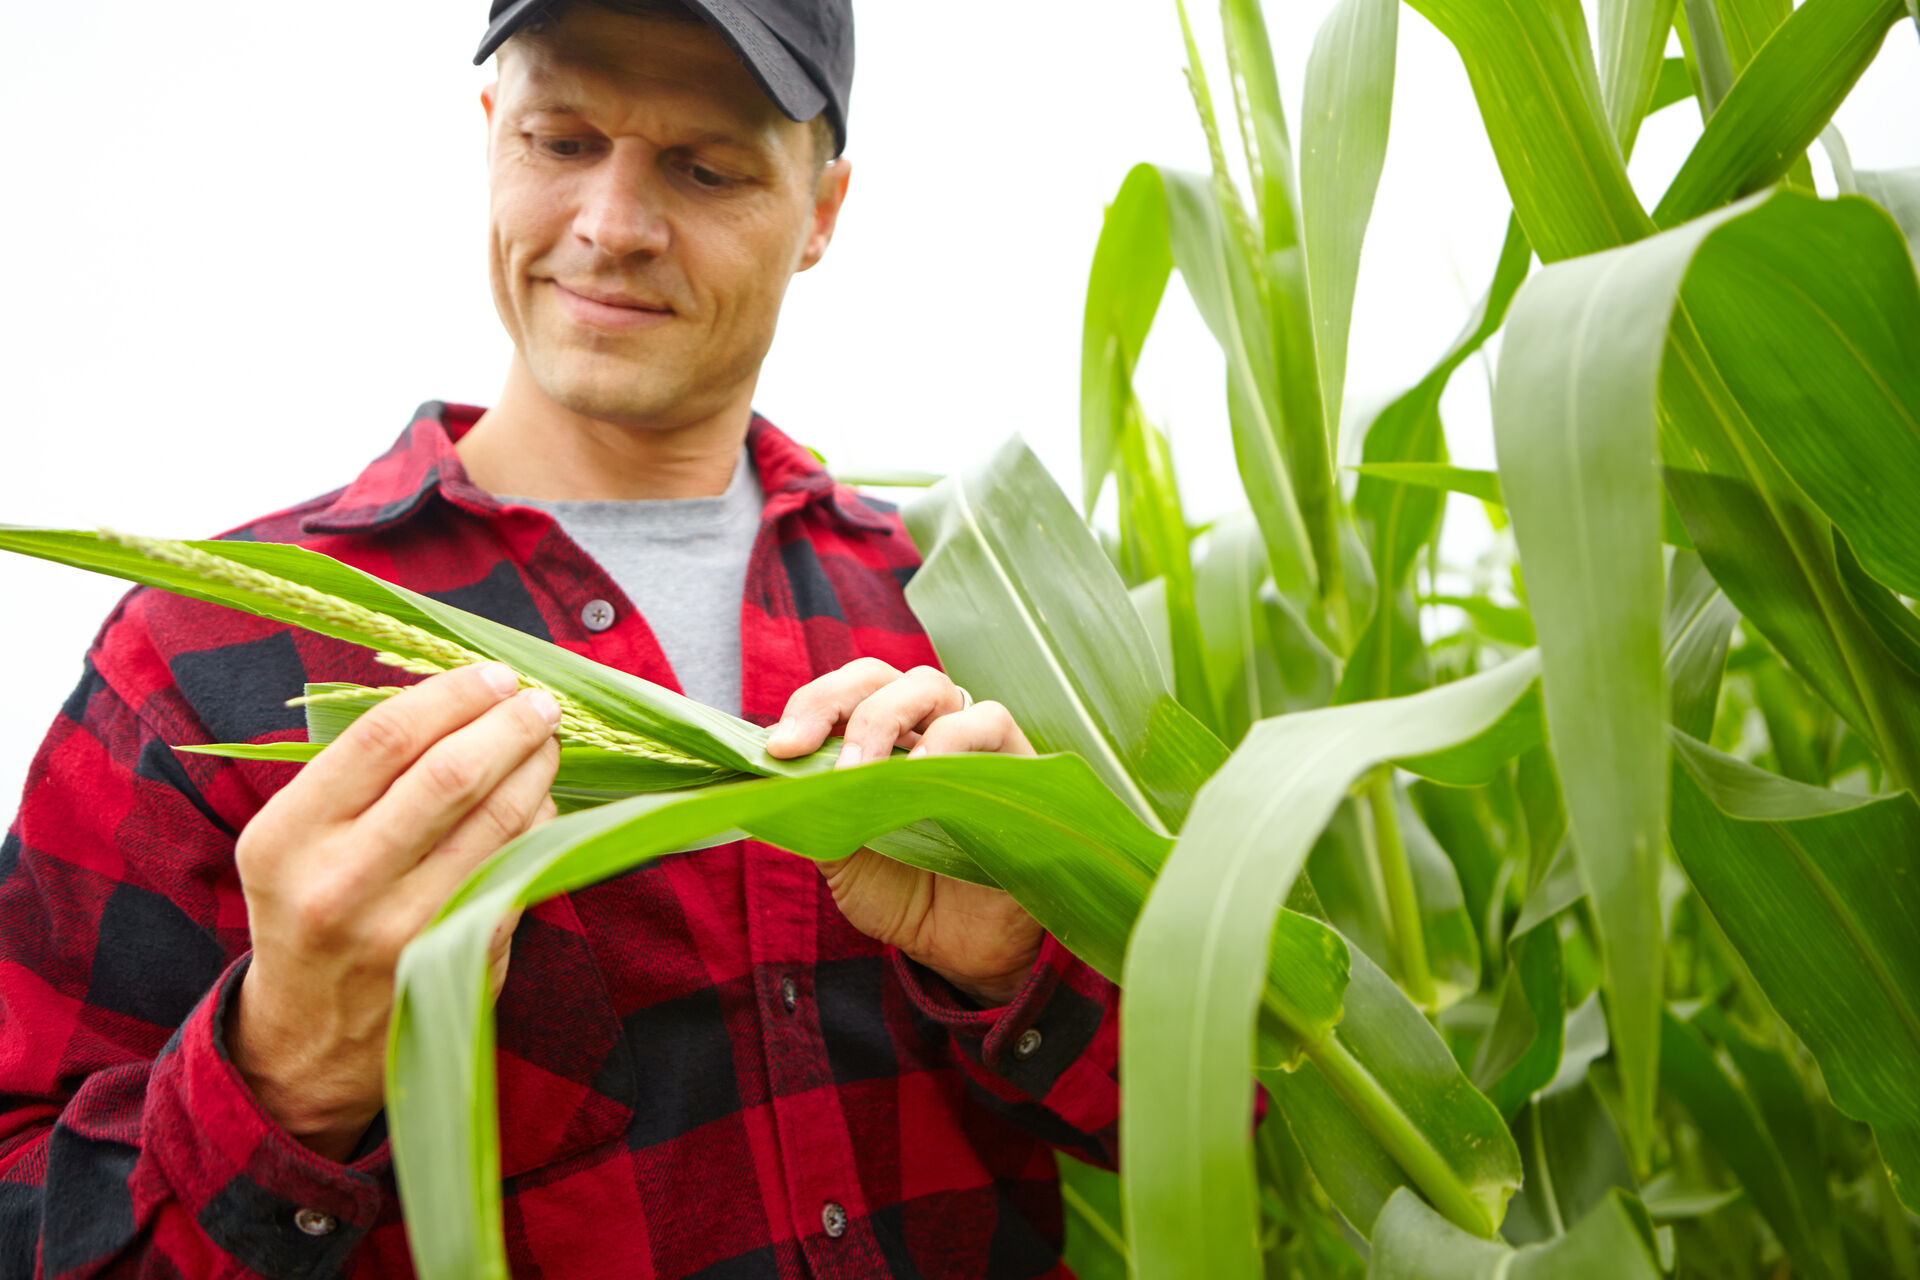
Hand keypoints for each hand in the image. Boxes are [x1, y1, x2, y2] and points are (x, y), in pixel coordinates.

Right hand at [227, 663, 560, 1161]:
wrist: (312, 1035)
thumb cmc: (313, 906)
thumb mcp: (295, 841)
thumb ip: (359, 774)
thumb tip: (461, 696)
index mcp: (286, 838)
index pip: (382, 738)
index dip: (452, 695)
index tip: (493, 675)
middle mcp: (340, 884)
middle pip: (451, 775)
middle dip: (510, 724)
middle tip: (541, 701)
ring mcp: (404, 927)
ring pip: (498, 821)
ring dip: (537, 768)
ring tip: (548, 740)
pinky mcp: (457, 956)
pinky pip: (518, 866)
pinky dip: (540, 822)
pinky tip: (541, 799)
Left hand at [766, 660, 1042, 1006]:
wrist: (956, 949)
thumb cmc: (900, 892)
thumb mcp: (838, 854)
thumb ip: (810, 809)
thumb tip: (764, 774)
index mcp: (878, 740)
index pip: (843, 692)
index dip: (809, 705)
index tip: (778, 749)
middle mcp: (923, 727)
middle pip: (881, 676)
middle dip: (835, 703)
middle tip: (804, 751)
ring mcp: (970, 740)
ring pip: (933, 686)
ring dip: (886, 718)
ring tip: (860, 773)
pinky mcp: (1015, 762)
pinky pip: (989, 722)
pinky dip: (951, 738)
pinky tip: (924, 773)